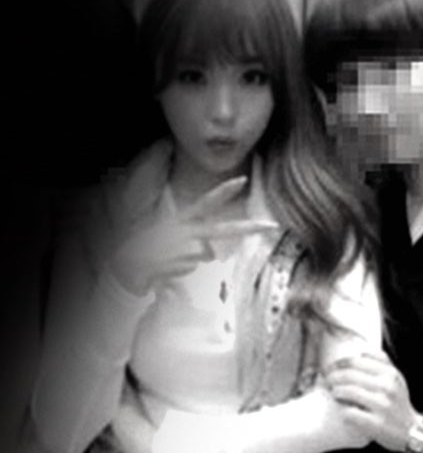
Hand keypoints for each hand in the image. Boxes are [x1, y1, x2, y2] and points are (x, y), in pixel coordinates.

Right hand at [108, 176, 279, 294]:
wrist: (120, 266)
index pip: (206, 203)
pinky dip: (174, 272)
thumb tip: (208, 253)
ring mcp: (176, 244)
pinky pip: (186, 268)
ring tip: (163, 263)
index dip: (224, 191)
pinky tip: (157, 271)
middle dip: (248, 227)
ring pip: (200, 256)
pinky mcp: (168, 259)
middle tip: (272, 225)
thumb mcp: (172, 248)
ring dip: (185, 264)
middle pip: (221, 230)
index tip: (242, 180)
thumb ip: (195, 249)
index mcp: (182, 222)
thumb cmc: (147, 255)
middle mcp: (182, 230)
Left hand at [325, 352, 418, 452]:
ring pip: (348, 392)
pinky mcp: (376, 423)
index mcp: (390, 373)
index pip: (357, 361)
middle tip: (327, 380)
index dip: (339, 363)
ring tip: (334, 393)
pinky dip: (343, 410)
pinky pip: (350, 413)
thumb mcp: (396, 378)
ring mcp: (382, 405)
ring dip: (336, 392)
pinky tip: (342, 410)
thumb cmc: (399, 403)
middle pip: (349, 375)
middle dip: (333, 377)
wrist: (411, 430)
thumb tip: (361, 351)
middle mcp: (387, 387)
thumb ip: (382, 362)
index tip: (331, 368)